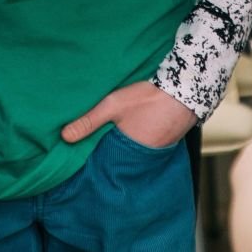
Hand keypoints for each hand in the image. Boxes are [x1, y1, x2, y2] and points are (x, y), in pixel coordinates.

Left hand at [61, 81, 196, 148]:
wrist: (186, 88)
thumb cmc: (148, 97)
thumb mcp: (113, 105)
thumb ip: (89, 121)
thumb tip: (64, 137)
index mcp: (130, 152)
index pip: (108, 164)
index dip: (98, 160)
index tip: (86, 161)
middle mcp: (146, 157)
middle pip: (123, 158)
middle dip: (112, 154)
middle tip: (101, 148)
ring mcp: (159, 150)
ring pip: (137, 151)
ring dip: (128, 146)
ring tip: (118, 138)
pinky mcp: (168, 141)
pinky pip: (149, 144)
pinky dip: (142, 140)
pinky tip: (137, 130)